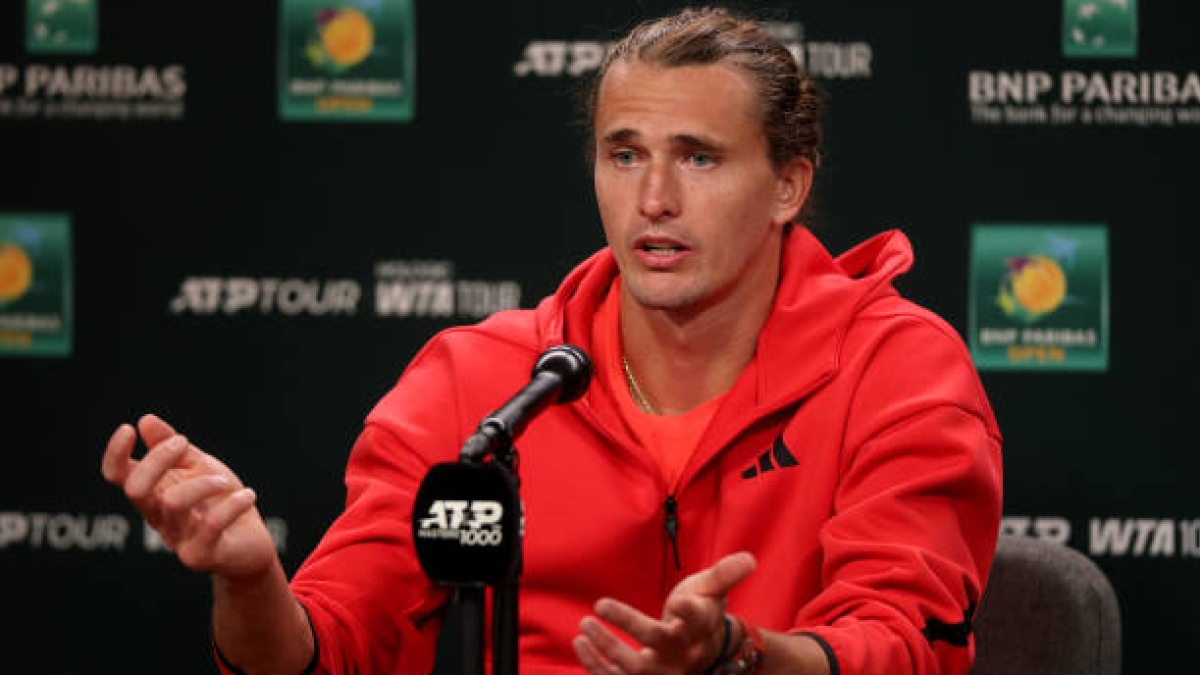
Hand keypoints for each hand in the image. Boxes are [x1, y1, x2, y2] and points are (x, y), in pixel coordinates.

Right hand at [101, 413, 277, 581]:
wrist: (250, 545)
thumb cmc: (221, 501)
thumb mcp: (200, 467)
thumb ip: (174, 447)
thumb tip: (145, 420)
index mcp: (153, 494)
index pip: (118, 477)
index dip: (115, 454)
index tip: (127, 429)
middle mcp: (158, 518)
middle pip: (136, 489)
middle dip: (159, 459)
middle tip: (184, 443)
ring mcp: (177, 539)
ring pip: (173, 503)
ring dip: (202, 482)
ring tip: (224, 482)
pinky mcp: (200, 555)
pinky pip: (210, 526)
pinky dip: (232, 504)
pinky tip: (248, 496)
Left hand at [574, 552, 756, 674]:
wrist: (707, 652)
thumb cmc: (703, 613)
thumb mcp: (713, 590)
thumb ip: (726, 573)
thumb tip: (749, 558)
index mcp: (700, 624)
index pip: (696, 616)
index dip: (690, 610)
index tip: (679, 602)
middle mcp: (683, 651)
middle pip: (657, 642)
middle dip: (627, 626)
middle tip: (597, 608)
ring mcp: (664, 669)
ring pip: (635, 668)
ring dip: (606, 649)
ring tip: (584, 627)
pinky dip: (598, 667)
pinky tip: (582, 646)